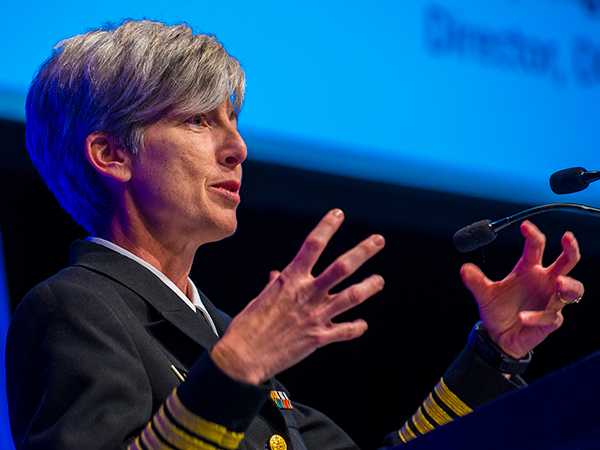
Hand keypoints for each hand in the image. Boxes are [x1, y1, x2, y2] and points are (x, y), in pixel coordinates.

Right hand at [211, 209, 384, 384]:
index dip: (327, 227)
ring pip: (351, 296)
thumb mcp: (261, 298)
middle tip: (378, 241)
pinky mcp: (318, 337)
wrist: (243, 355)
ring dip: (369, 286)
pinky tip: (362, 324)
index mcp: (290, 279)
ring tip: (379, 280)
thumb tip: (275, 275)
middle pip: (342, 267)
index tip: (339, 214)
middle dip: (363, 251)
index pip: (313, 245)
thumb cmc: (248, 325)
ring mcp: (315, 315)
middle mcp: (307, 293)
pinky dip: (356, 327)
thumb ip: (274, 285)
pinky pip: (345, 331)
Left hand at [460, 220, 582, 357]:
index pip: (536, 247)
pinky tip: (523, 317)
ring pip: (573, 290)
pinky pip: (551, 316)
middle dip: (571, 249)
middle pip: (567, 262)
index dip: (533, 235)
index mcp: (528, 270)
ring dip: (569, 285)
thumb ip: (476, 281)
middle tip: (567, 238)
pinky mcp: (550, 320)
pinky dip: (538, 317)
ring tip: (559, 283)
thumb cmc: (497, 309)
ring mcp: (550, 301)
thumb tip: (464, 269)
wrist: (498, 336)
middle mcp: (544, 282)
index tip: (525, 226)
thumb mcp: (485, 294)